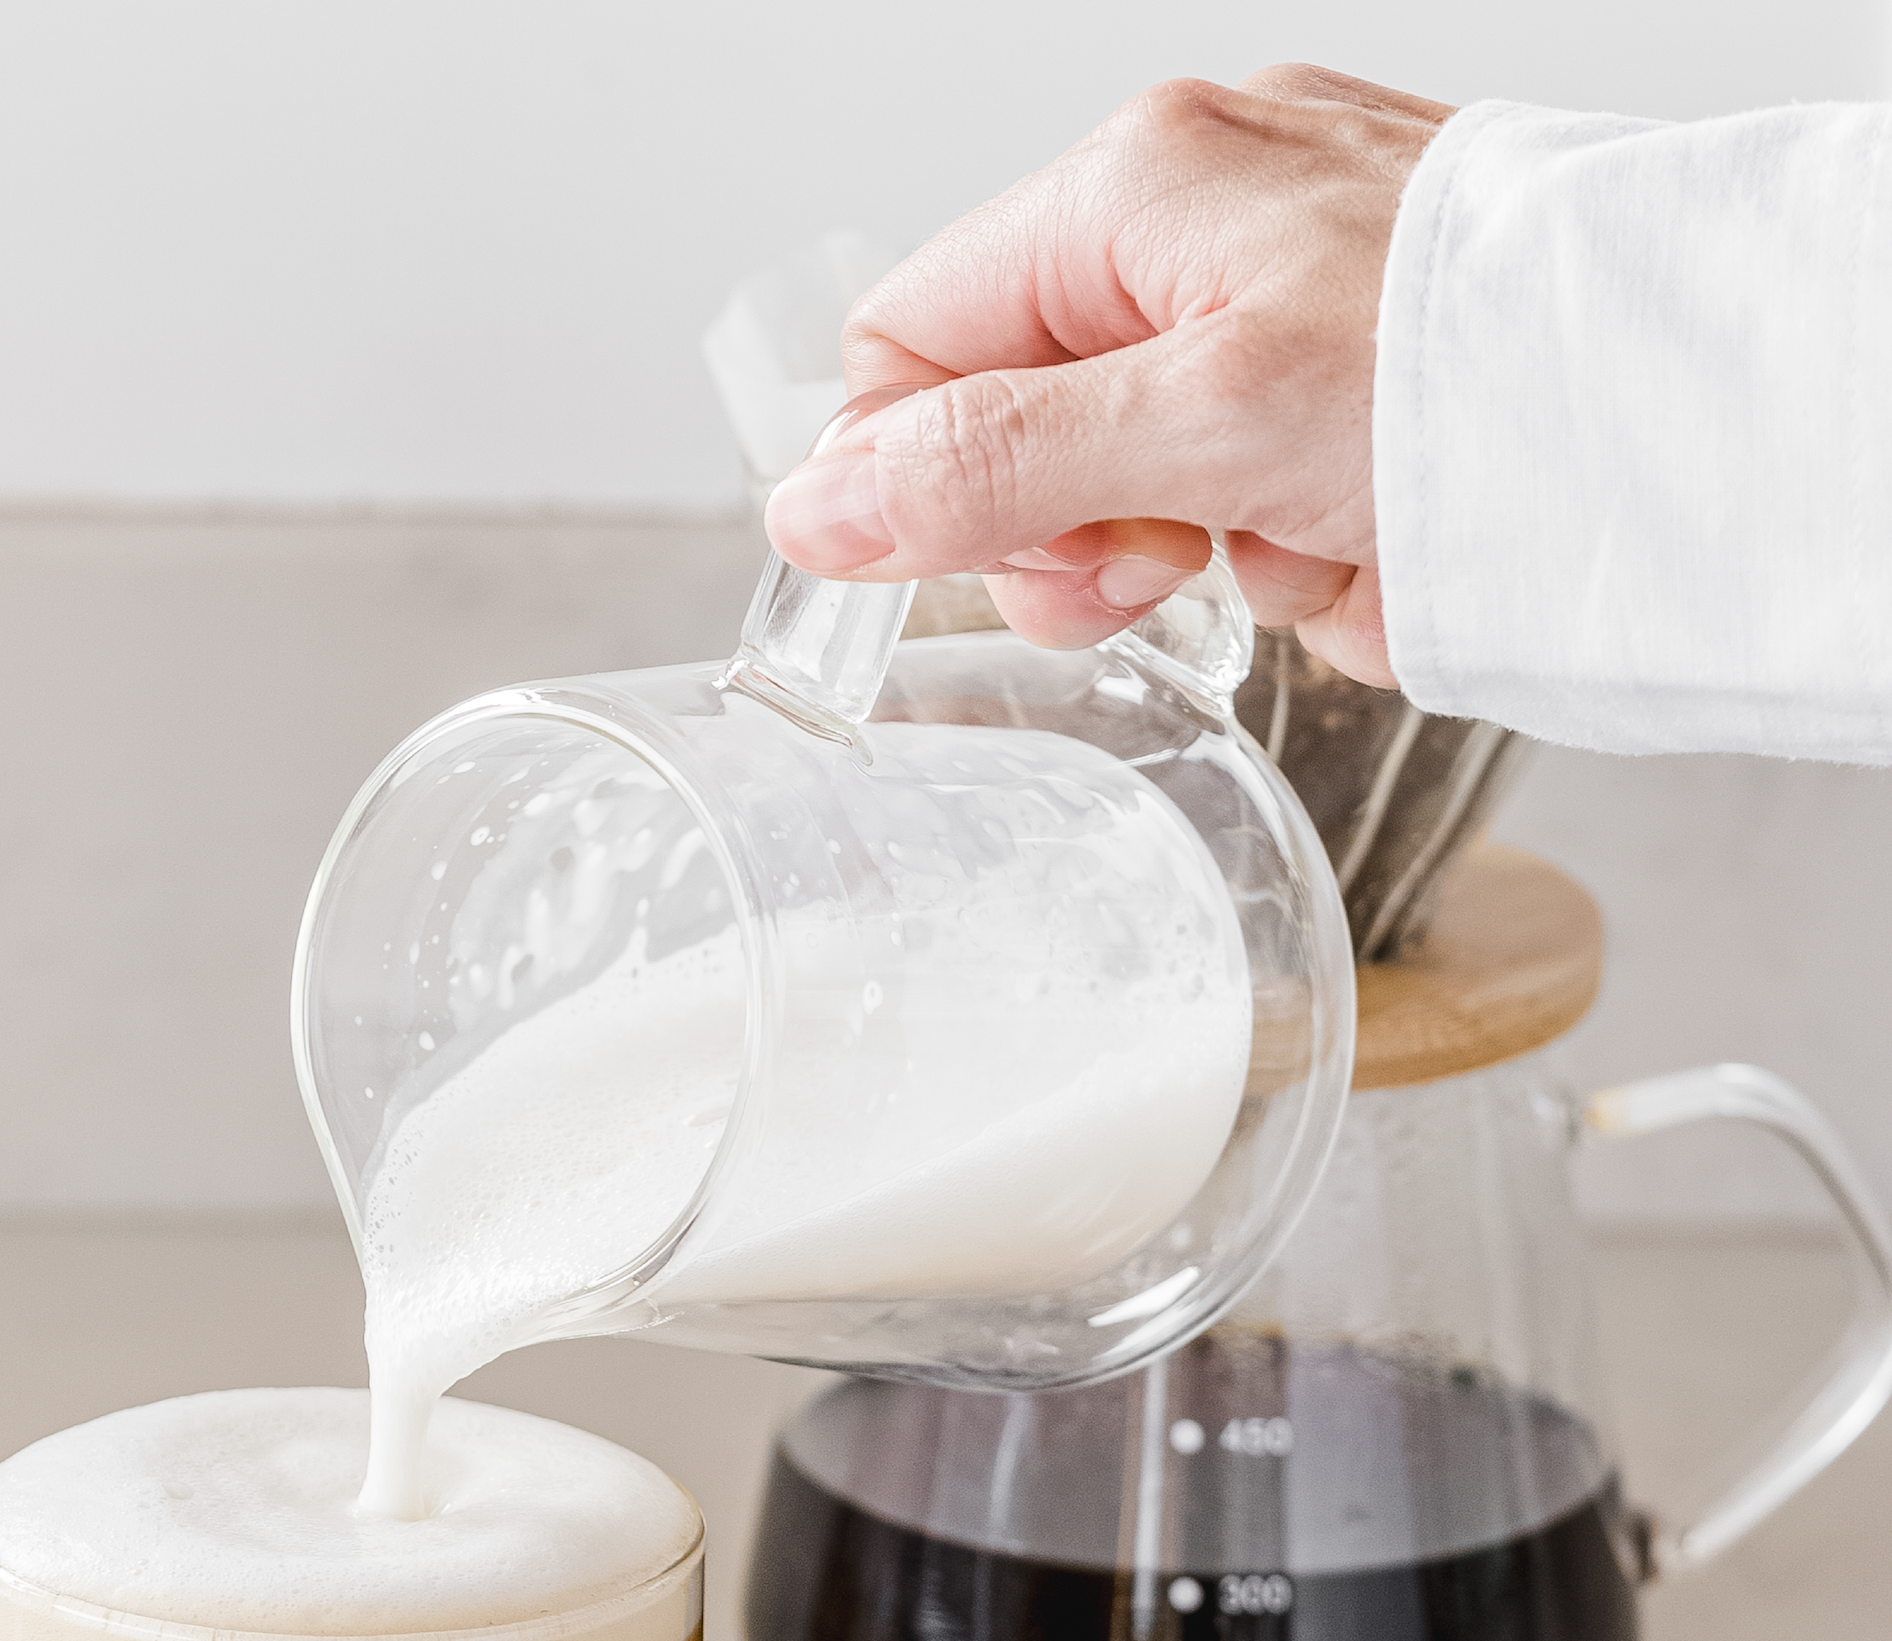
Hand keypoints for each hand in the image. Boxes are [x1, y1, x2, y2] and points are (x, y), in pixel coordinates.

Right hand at [762, 66, 1451, 685]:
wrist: (1713, 414)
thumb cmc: (1477, 375)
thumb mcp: (1194, 429)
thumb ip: (986, 469)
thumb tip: (811, 505)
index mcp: (1130, 186)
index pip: (917, 342)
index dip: (931, 474)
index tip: (1009, 563)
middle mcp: (1199, 208)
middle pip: (1026, 414)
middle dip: (1085, 525)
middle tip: (1161, 571)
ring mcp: (1287, 279)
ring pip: (1144, 468)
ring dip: (1203, 544)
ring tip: (1295, 548)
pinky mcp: (1358, 358)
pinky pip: (1254, 482)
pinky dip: (1296, 541)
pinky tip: (1364, 537)